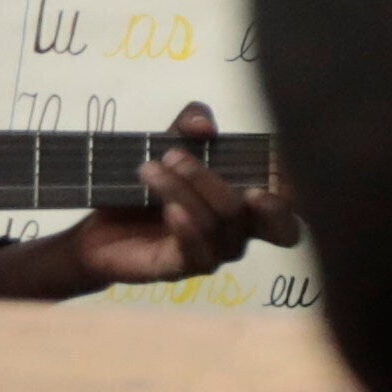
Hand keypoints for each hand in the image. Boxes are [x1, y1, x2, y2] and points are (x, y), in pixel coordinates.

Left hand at [45, 102, 301, 289]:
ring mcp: (216, 250)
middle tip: (245, 182)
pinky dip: (188, 227)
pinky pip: (199, 252)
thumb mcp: (167, 142)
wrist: (98, 228)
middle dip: (267, 200)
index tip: (273, 153)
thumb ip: (189, 123)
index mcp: (248, 202)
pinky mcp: (184, 267)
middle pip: (279, 224)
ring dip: (190, 189)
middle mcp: (241, 229)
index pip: (292, 201)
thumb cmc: (145, 188)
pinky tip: (171, 209)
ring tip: (154, 167)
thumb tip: (205, 126)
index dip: (293, 183)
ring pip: (223, 222)